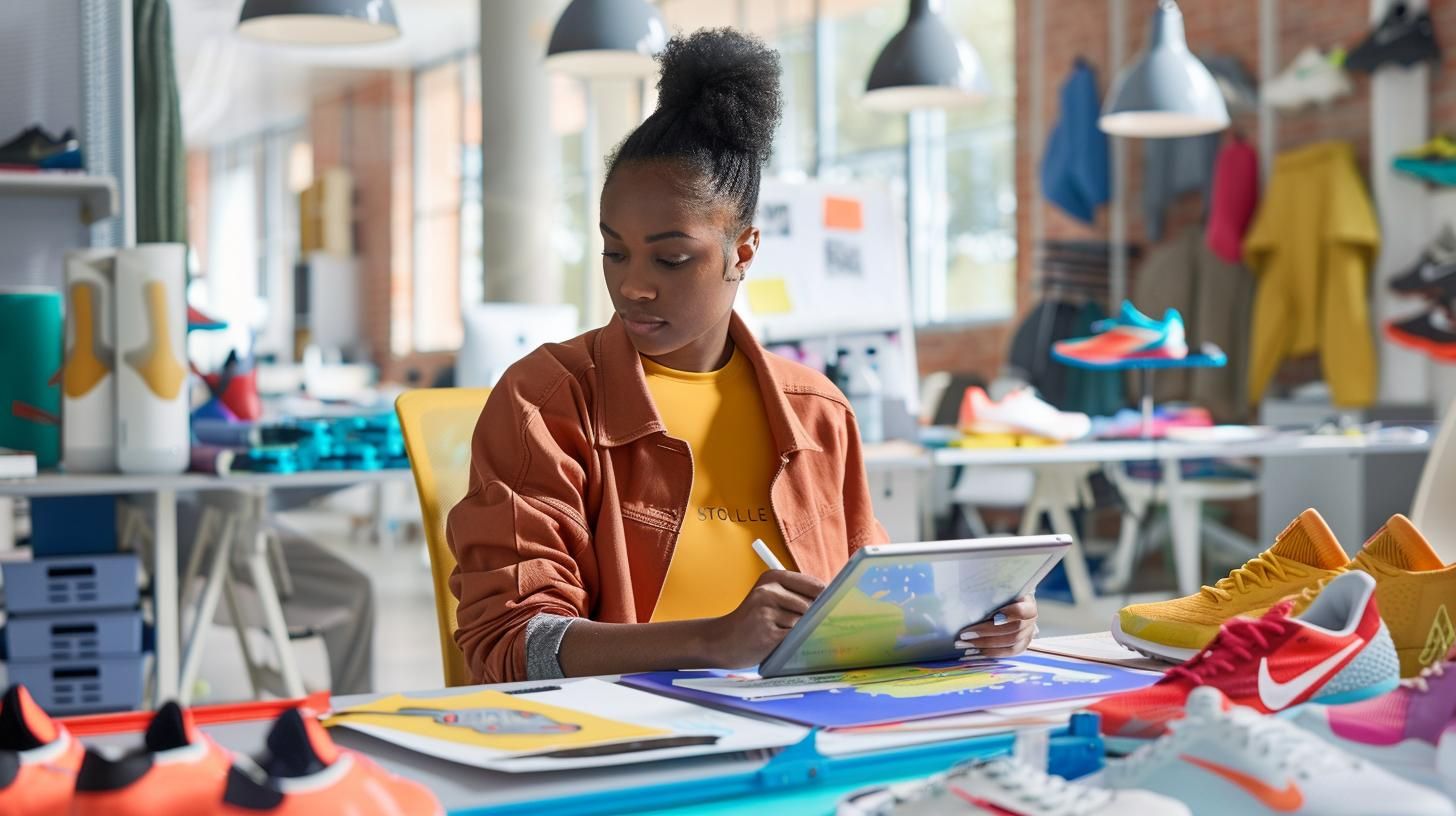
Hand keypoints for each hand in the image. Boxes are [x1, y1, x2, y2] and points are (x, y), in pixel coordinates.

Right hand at [705, 571, 824, 668]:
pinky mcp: (767, 633)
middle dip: (817, 618)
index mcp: (772, 577)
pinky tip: (787, 645)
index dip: (828, 600)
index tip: (836, 609)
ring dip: (803, 633)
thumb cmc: (753, 621)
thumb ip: (796, 596)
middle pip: (813, 605)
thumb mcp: (769, 598)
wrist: (721, 640)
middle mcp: (768, 590)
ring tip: (790, 636)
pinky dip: (797, 644)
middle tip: (819, 627)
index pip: (815, 585)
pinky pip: (795, 638)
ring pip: (804, 623)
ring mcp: (766, 611)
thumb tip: (833, 604)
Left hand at [956, 596, 1036, 658]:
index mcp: (1027, 602)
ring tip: (965, 643)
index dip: (1008, 615)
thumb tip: (971, 594)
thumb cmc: (995, 593)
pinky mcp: (1022, 645)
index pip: (1021, 611)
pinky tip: (976, 650)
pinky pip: (1009, 652)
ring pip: (1011, 643)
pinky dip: (992, 652)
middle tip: (965, 634)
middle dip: (987, 632)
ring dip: (986, 644)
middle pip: (1013, 630)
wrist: (1004, 602)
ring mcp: (1028, 634)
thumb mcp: (994, 588)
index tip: (990, 616)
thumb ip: (989, 593)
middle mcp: (1031, 619)